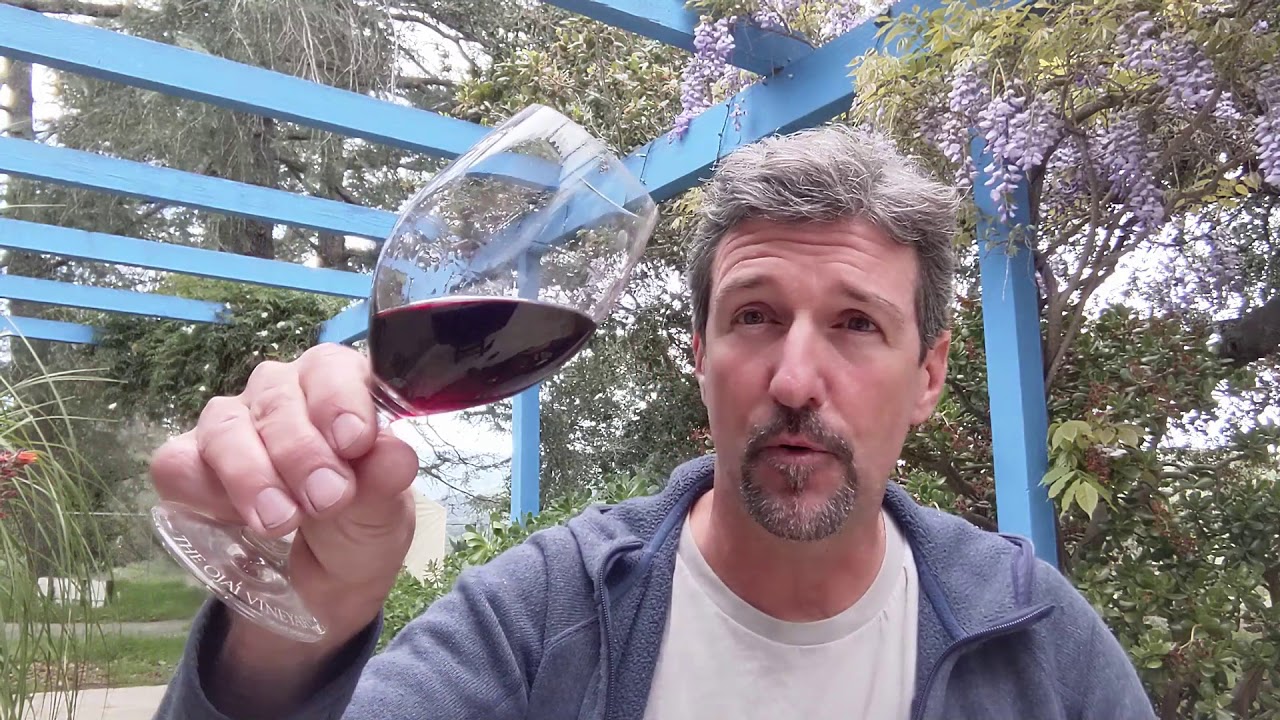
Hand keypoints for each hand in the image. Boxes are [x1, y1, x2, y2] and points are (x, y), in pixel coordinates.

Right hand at [150, 343, 419, 650]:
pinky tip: (233, 520)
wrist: (327, 580)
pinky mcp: (189, 461)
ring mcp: (232, 423)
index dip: (340, 400)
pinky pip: (178, 464)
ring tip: (281, 521)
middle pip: (278, 399)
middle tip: (327, 500)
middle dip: (302, 452)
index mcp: (338, 387)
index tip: (354, 442)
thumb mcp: (384, 514)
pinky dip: (203, 492)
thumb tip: (394, 453)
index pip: (331, 368)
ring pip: (225, 427)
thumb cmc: (360, 525)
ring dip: (252, 474)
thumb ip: (386, 481)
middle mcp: (281, 393)